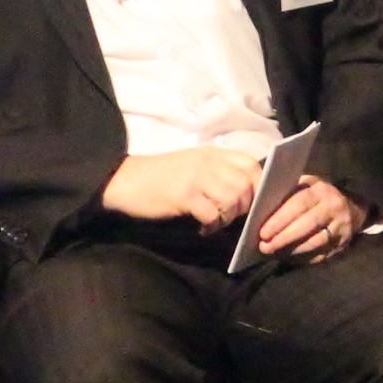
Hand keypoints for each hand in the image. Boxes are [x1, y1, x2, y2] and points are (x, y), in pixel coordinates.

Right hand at [101, 148, 264, 231]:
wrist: (124, 179)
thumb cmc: (160, 175)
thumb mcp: (193, 164)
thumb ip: (218, 171)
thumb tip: (247, 192)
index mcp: (213, 153)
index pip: (250, 164)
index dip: (258, 184)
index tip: (253, 201)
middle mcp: (207, 162)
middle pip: (245, 185)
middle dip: (244, 206)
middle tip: (230, 216)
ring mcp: (196, 178)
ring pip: (232, 199)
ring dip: (228, 217)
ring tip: (215, 223)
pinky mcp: (184, 195)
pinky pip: (212, 214)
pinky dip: (212, 226)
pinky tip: (202, 229)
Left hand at [256, 176, 364, 261]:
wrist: (350, 209)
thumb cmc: (317, 197)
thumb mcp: (305, 187)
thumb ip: (288, 194)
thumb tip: (260, 209)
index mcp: (321, 191)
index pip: (300, 204)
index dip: (280, 219)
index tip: (263, 233)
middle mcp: (334, 208)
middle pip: (308, 225)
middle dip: (284, 237)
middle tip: (265, 247)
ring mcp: (342, 227)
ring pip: (315, 242)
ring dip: (292, 250)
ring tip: (274, 253)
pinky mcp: (343, 244)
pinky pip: (321, 255)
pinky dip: (302, 258)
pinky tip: (289, 257)